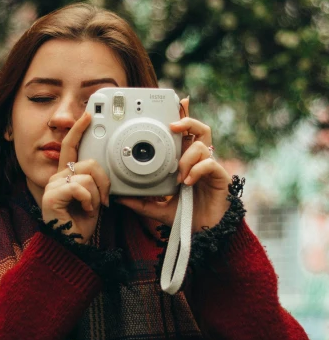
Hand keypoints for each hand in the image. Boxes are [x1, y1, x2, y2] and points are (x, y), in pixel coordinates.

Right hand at [42, 112, 110, 243]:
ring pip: (86, 176)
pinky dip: (88, 201)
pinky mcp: (51, 196)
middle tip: (103, 200)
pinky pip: (79, 187)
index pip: (71, 146)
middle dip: (103, 182)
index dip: (78, 129)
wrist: (71, 246)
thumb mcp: (94, 197)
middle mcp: (57, 176)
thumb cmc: (81, 224)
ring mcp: (52, 185)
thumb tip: (104, 170)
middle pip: (88, 162)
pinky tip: (84, 211)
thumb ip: (95, 180)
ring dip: (95, 196)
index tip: (87, 115)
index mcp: (67, 175)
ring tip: (90, 209)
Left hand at [116, 98, 230, 231]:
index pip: (185, 134)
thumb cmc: (185, 216)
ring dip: (187, 158)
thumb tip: (119, 198)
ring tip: (178, 175)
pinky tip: (187, 183)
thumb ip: (140, 202)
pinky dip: (196, 170)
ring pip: (203, 145)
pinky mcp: (220, 176)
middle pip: (199, 129)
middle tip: (173, 125)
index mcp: (185, 161)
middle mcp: (199, 160)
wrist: (205, 233)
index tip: (176, 105)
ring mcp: (211, 167)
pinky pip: (210, 164)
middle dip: (188, 121)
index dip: (182, 118)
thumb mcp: (157, 208)